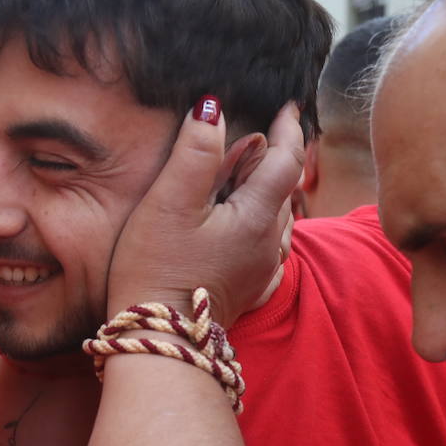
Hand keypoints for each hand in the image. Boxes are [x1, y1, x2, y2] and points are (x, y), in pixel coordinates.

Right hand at [105, 103, 303, 327]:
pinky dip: (259, 223)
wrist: (162, 339)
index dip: (288, 129)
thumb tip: (212, 109)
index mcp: (257, 217)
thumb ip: (194, 153)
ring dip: (265, 192)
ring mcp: (262, 271)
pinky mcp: (248, 290)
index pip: (286, 160)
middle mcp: (270, 244)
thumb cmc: (157, 269)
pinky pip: (267, 246)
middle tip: (247, 138)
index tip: (287, 106)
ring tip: (241, 177)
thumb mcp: (169, 204)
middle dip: (272, 158)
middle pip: (282, 188)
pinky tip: (240, 226)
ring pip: (276, 218)